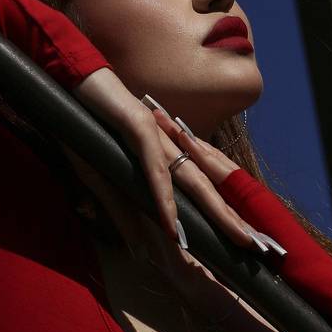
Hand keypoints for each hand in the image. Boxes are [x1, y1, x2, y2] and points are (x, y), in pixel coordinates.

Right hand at [72, 69, 273, 260]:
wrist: (76, 81)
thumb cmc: (91, 126)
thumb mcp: (104, 180)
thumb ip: (124, 213)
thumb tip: (141, 251)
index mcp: (166, 155)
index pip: (200, 189)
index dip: (222, 213)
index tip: (242, 237)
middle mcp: (169, 147)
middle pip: (207, 188)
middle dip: (232, 217)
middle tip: (255, 245)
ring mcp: (158, 137)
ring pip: (193, 180)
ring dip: (216, 210)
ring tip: (236, 235)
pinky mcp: (140, 129)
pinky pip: (155, 170)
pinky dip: (163, 198)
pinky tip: (172, 223)